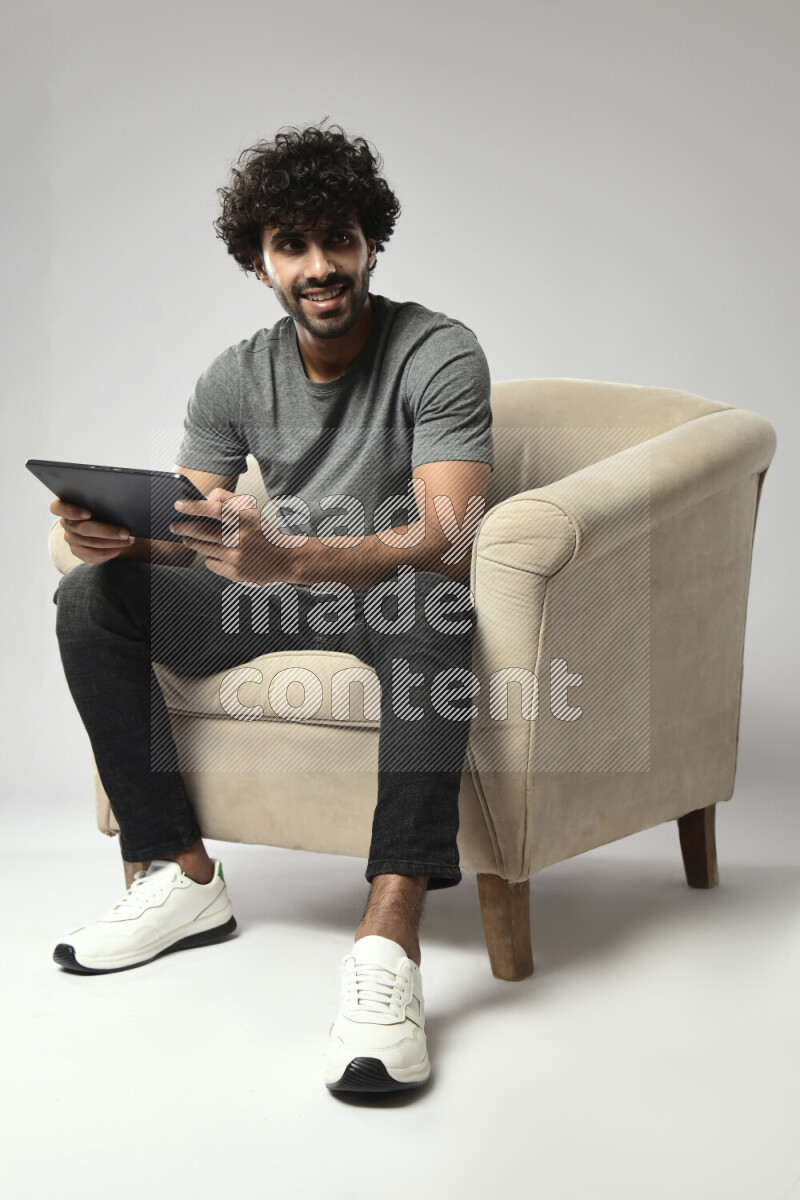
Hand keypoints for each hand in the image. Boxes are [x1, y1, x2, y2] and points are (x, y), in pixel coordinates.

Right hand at [50, 497, 134, 563]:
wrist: (110, 522)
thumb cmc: (107, 506)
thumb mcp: (105, 500)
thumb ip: (104, 499)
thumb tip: (121, 502)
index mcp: (67, 504)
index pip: (57, 507)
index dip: (71, 511)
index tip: (88, 514)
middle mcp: (66, 522)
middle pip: (82, 529)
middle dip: (106, 531)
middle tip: (126, 532)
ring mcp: (70, 538)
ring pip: (89, 543)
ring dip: (112, 542)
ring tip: (129, 540)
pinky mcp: (78, 551)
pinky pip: (91, 555)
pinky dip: (108, 552)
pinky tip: (120, 548)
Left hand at [168, 488, 298, 583]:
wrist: (284, 559)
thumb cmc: (263, 533)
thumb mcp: (252, 511)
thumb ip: (229, 500)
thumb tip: (207, 498)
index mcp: (245, 519)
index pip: (215, 508)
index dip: (194, 506)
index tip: (178, 505)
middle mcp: (240, 538)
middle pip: (202, 531)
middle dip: (183, 527)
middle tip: (175, 525)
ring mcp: (237, 557)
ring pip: (202, 548)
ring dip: (192, 541)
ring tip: (189, 538)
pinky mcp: (235, 573)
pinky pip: (210, 563)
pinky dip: (209, 557)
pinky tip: (215, 554)